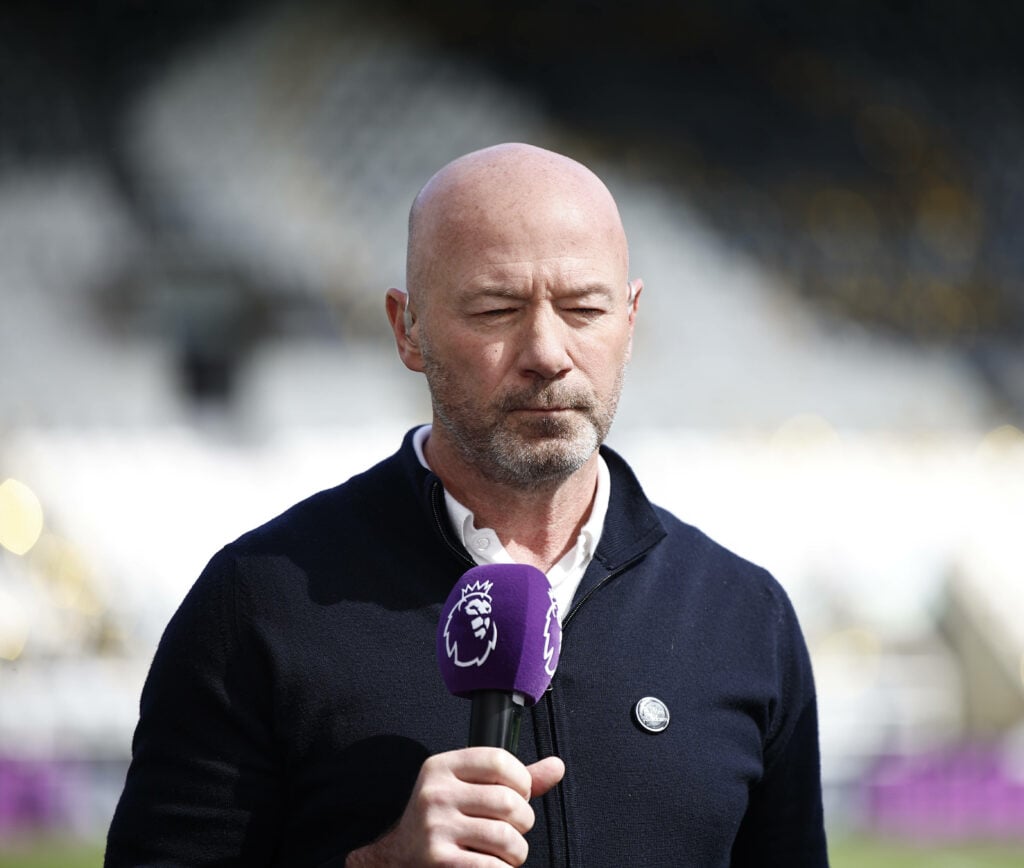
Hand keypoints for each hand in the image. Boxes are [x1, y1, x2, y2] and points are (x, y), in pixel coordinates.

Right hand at [345, 748, 564, 866]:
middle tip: (514, 830)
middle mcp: (435, 793)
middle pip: (508, 801)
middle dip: (523, 821)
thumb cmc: (444, 821)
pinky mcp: (438, 860)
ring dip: (516, 851)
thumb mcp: (468, 789)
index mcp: (441, 767)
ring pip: (506, 837)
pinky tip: (492, 865)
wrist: (397, 859)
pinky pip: (492, 866)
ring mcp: (435, 827)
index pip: (498, 760)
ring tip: (506, 852)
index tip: (519, 795)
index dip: (521, 781)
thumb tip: (557, 766)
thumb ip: (512, 779)